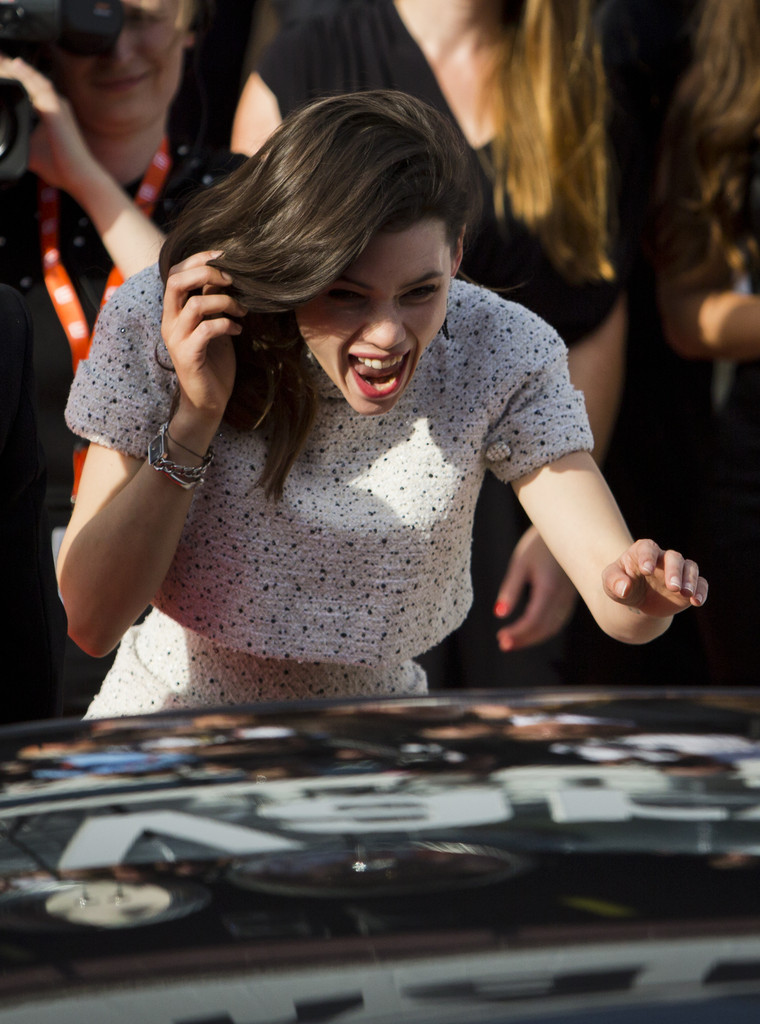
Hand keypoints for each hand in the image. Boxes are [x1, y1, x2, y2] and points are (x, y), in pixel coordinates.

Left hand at [0, 54, 96, 193]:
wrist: (80, 178)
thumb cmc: (61, 167)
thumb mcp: (30, 151)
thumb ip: (18, 141)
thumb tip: (1, 143)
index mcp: (50, 111)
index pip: (28, 88)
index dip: (13, 76)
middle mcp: (56, 104)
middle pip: (31, 79)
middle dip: (11, 68)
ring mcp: (58, 106)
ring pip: (34, 78)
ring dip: (16, 67)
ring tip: (1, 59)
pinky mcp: (58, 110)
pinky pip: (41, 86)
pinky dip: (26, 75)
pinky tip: (14, 66)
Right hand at [161, 251, 246, 442]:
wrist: (208, 401)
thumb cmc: (213, 362)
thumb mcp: (213, 325)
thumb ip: (212, 302)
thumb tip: (223, 275)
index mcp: (173, 311)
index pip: (174, 273)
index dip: (197, 259)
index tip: (224, 255)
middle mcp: (169, 322)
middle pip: (176, 281)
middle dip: (207, 273)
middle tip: (232, 280)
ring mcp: (177, 339)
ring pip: (196, 305)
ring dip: (225, 303)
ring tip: (242, 311)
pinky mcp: (189, 356)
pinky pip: (208, 330)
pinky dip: (227, 325)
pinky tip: (238, 331)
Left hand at [493, 525, 578, 650]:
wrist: (568, 528)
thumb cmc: (540, 543)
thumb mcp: (520, 563)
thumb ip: (511, 589)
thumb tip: (499, 613)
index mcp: (549, 588)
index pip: (533, 620)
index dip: (518, 633)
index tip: (501, 639)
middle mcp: (563, 597)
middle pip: (544, 629)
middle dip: (524, 639)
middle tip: (503, 644)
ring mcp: (569, 598)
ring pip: (553, 627)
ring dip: (533, 638)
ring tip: (512, 641)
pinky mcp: (571, 596)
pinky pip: (558, 620)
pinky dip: (543, 630)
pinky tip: (529, 630)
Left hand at [602, 539, 707, 617]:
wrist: (637, 599)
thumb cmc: (621, 584)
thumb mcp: (610, 583)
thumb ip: (614, 582)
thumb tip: (624, 588)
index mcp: (642, 552)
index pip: (647, 549)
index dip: (647, 557)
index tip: (646, 571)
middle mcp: (663, 558)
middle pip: (674, 557)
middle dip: (674, 571)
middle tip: (672, 586)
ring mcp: (678, 571)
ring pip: (690, 567)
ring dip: (690, 580)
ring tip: (685, 594)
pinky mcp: (689, 584)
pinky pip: (701, 583)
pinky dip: (701, 591)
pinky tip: (697, 602)